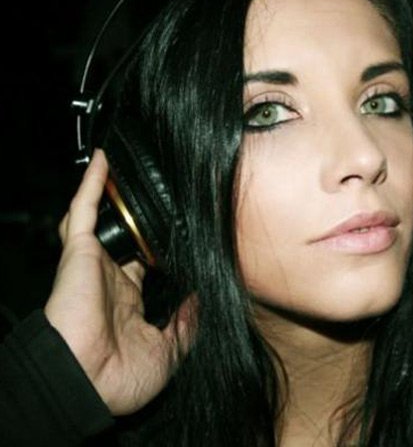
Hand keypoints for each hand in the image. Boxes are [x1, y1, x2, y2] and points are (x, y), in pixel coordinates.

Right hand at [44, 149, 194, 415]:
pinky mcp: (79, 253)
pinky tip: (105, 160)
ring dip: (113, 193)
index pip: (144, 265)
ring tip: (130, 167)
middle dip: (140, 219)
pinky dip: (91, 185)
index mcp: (128, 302)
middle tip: (163, 194)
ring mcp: (94, 264)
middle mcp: (110, 280)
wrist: (88, 383)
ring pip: (102, 219)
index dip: (158, 249)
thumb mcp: (169, 352)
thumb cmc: (121, 379)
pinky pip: (82, 211)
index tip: (180, 235)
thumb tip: (202, 299)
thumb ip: (187, 323)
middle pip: (125, 238)